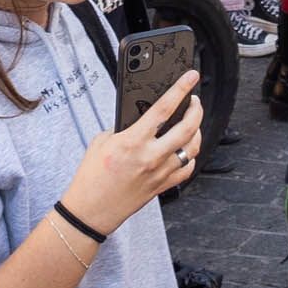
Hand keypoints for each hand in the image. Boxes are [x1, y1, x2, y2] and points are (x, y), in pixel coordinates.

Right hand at [68, 71, 202, 230]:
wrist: (91, 210)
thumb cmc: (92, 177)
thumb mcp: (102, 142)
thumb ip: (124, 128)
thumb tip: (142, 117)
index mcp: (132, 141)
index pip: (164, 108)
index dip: (181, 88)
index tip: (191, 77)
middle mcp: (150, 156)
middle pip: (188, 127)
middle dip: (196, 108)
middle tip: (194, 100)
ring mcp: (160, 173)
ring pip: (193, 148)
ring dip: (197, 131)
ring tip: (192, 122)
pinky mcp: (163, 186)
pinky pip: (187, 169)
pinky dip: (190, 156)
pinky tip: (185, 149)